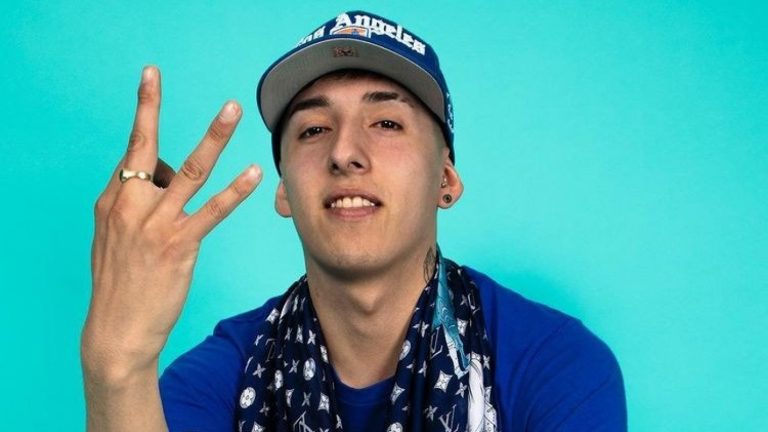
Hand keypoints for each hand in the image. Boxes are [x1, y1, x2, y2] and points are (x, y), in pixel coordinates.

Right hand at [81, 66, 261, 380]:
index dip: (143, 119)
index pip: (130, 154)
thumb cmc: (122, 282)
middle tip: (153, 74)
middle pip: (144, 148)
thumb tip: (168, 172)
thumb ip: (138, 202)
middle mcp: (128, 207)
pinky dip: (234, 190)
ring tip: (231, 110)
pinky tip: (251, 172)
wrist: (118, 330)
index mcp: (112, 202)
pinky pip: (212, 210)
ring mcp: (155, 225)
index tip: (148, 83)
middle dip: (149, 108)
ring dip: (212, 137)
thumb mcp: (116, 237)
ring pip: (188, 171)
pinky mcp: (179, 245)